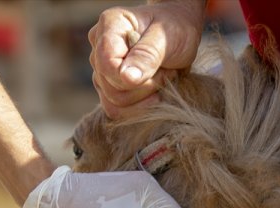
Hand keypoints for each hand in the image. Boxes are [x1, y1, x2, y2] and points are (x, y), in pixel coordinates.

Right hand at [88, 1, 204, 117]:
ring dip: (144, 98)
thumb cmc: (176, 28)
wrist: (181, 33)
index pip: (107, 63)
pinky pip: (116, 110)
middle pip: (110, 88)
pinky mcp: (108, 87)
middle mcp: (98, 47)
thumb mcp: (168, 38)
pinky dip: (139, 107)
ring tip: (161, 77)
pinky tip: (155, 91)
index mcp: (110, 24)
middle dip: (144, 87)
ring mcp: (101, 69)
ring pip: (112, 103)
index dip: (130, 77)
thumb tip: (126, 78)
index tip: (158, 69)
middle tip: (167, 71)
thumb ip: (147, 55)